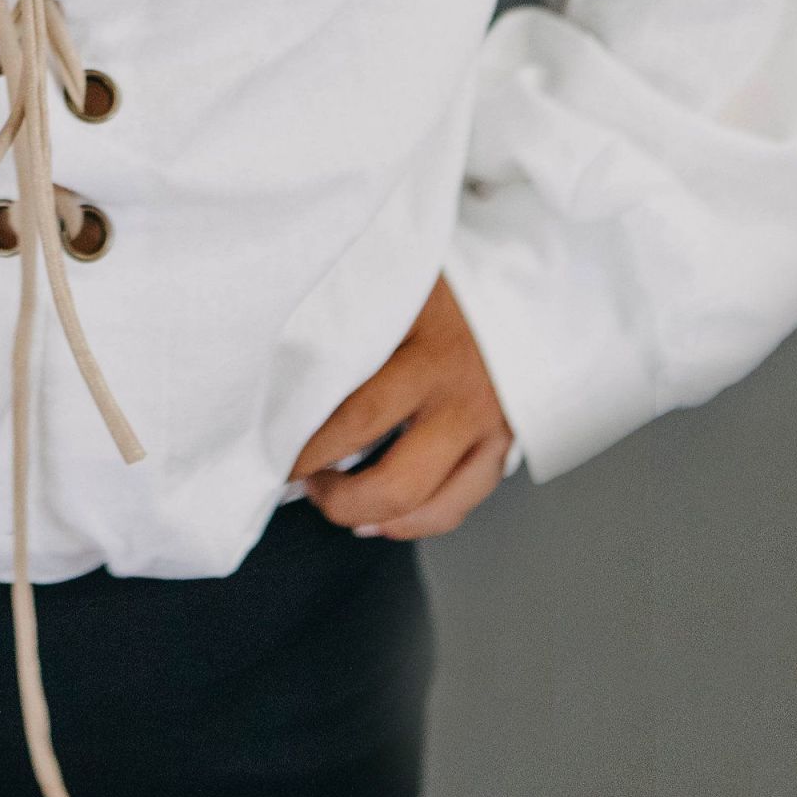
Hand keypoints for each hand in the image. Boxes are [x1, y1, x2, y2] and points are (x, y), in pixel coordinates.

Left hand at [288, 274, 512, 540]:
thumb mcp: (396, 281)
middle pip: (392, 477)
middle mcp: (461, 395)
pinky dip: (415, 522)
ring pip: (426, 503)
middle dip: (334, 493)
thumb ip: (353, 319)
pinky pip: (458, 504)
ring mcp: (488, 427)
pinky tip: (379, 519)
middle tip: (295, 477)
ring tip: (329, 498)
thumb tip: (287, 362)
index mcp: (430, 347)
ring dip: (367, 513)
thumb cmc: (444, 277)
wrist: (526, 274)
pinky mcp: (503, 446)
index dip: (309, 447)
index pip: (359, 416)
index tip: (270, 444)